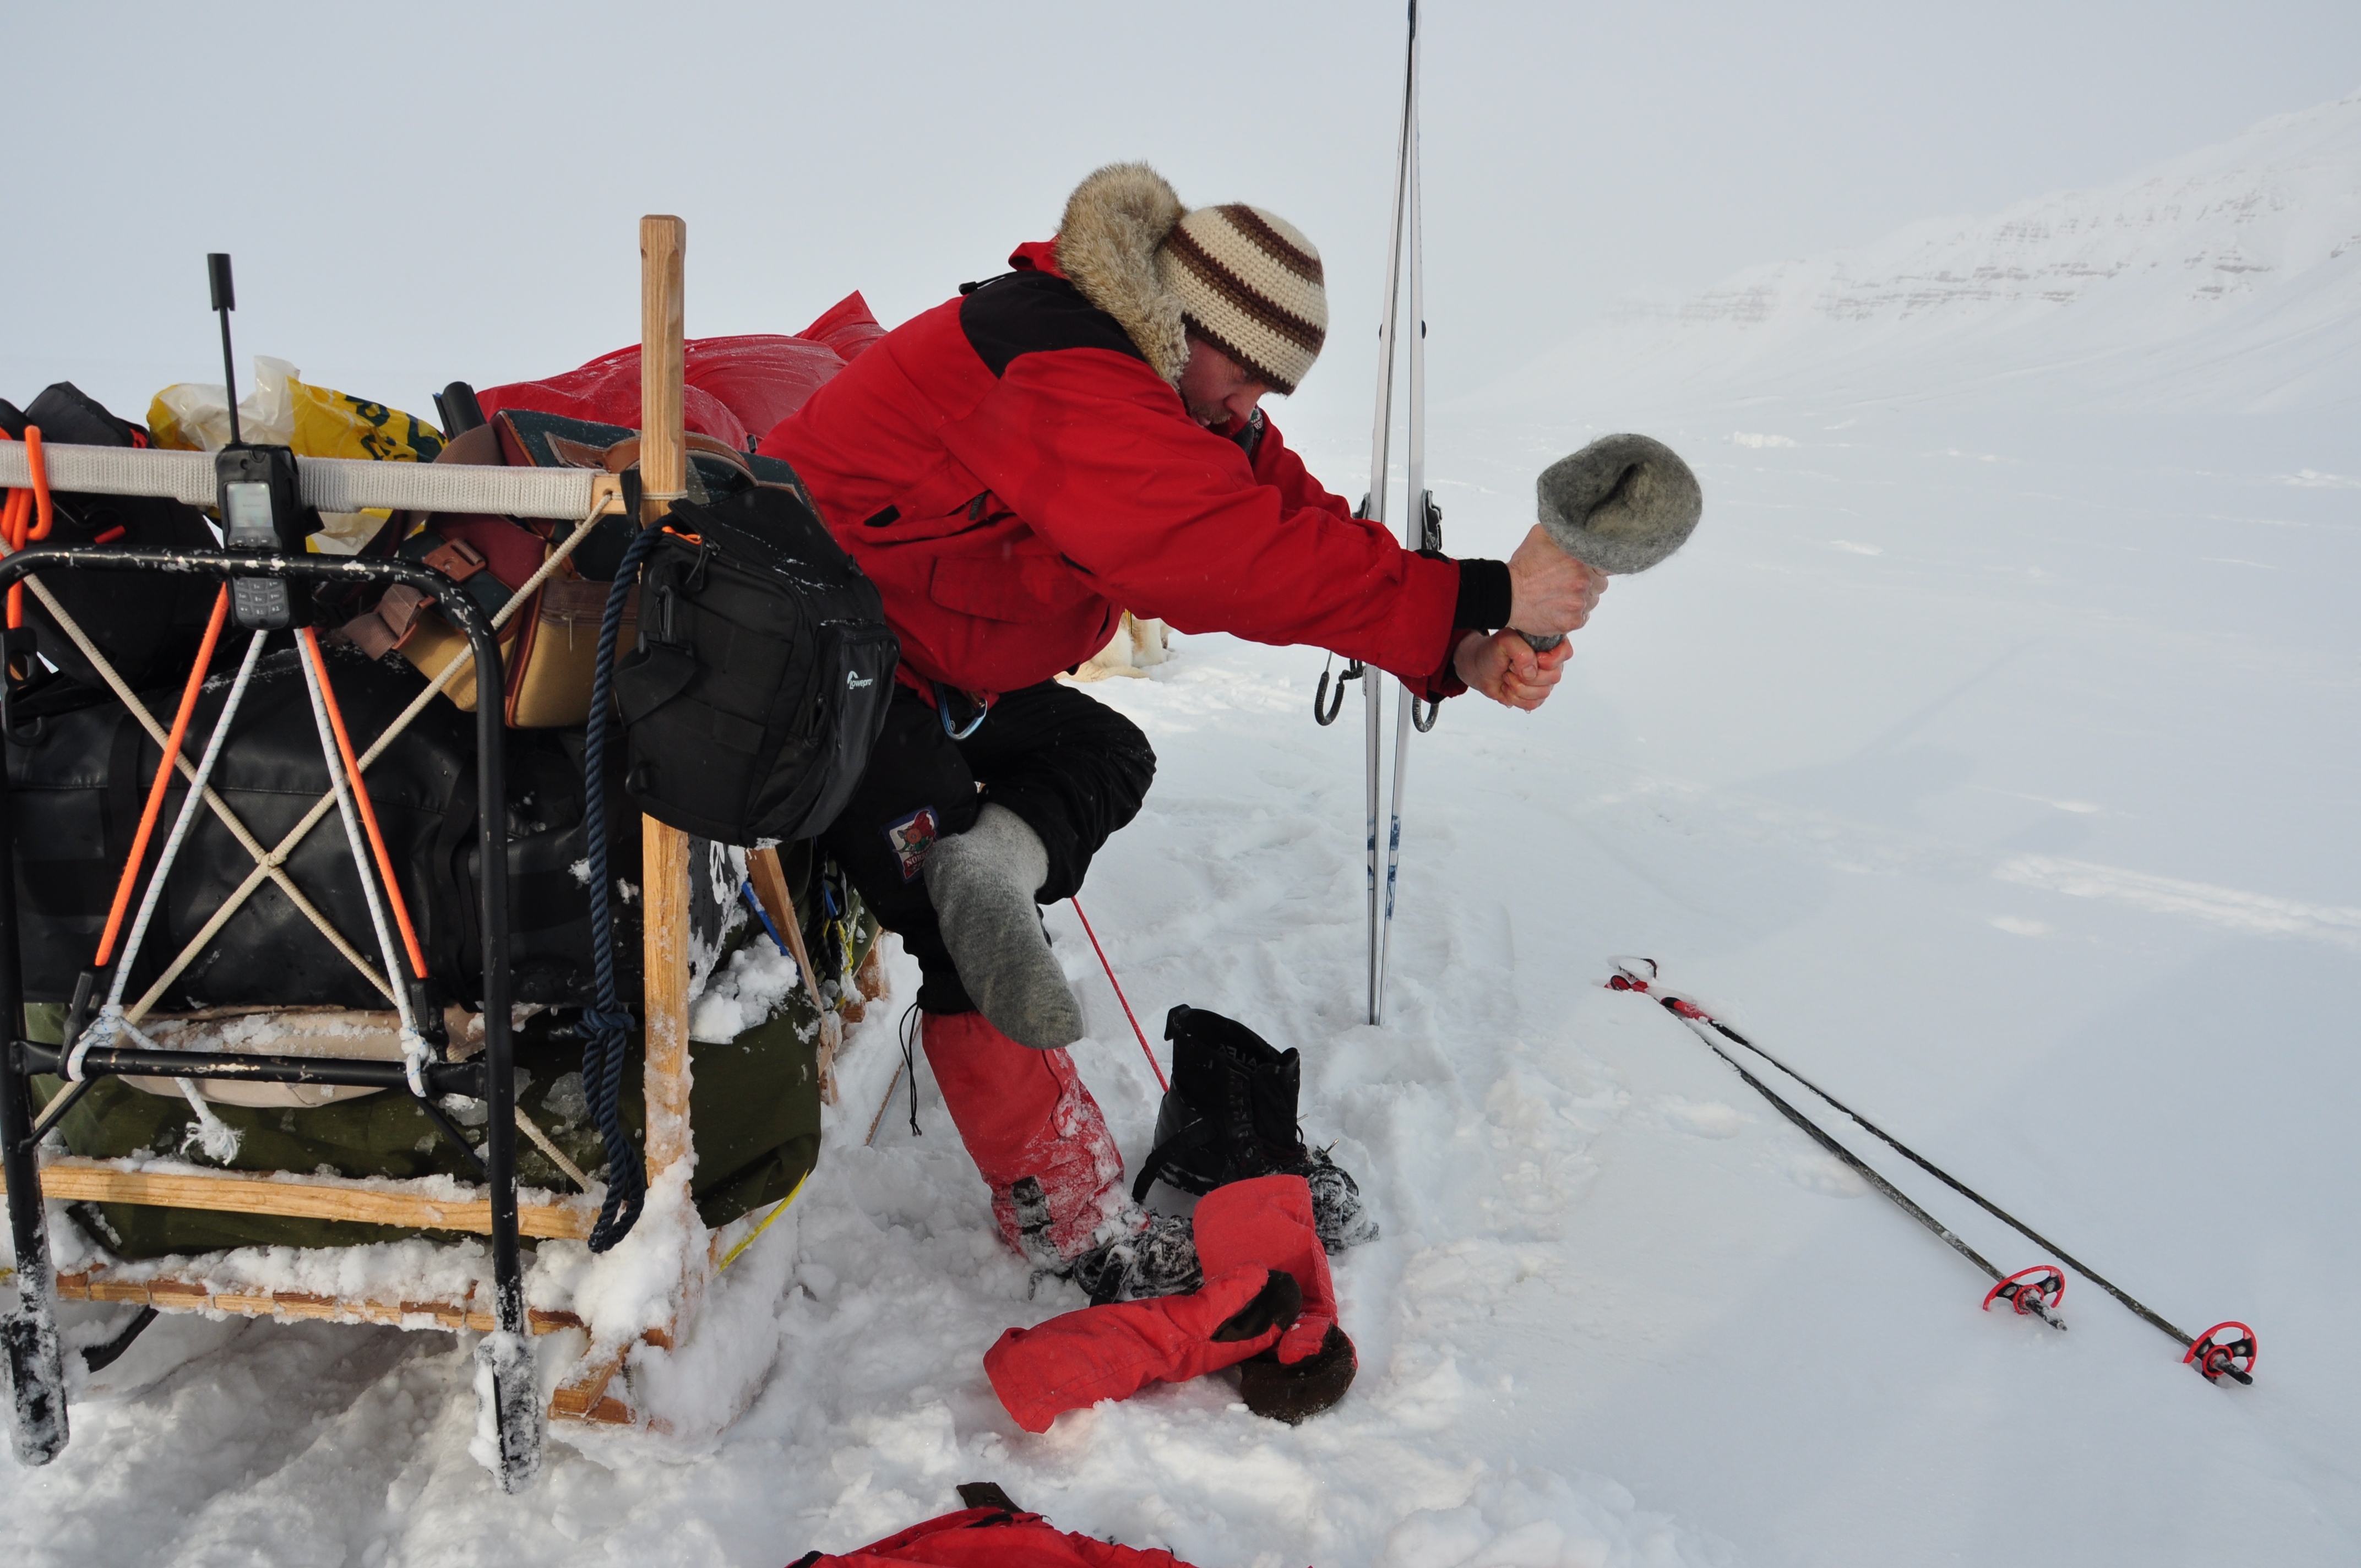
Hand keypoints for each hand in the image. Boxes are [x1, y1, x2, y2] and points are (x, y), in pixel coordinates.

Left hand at [1452, 629, 1571, 710]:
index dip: (1549, 660)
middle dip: (1527, 675)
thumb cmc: (1492, 652)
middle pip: (1554, 677)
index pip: (1565, 652)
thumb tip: (1531, 672)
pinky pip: (1533, 704)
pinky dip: (1515, 698)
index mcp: (1546, 644)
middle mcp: (1550, 663)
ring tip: (1508, 676)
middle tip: (1511, 667)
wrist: (1479, 669)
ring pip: (1543, 693)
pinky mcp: (1535, 696)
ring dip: (1518, 687)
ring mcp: (1544, 681)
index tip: (1533, 658)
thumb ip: (1520, 650)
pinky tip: (1508, 687)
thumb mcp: (1503, 641)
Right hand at [1506, 525, 1607, 636]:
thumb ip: (1563, 531)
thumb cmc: (1523, 566)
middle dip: (1589, 583)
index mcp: (1580, 559)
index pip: (1606, 564)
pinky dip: (1572, 614)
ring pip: (1591, 602)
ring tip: (1560, 596)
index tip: (1589, 569)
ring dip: (1581, 599)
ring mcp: (1579, 604)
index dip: (1597, 567)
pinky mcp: (1572, 622)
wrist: (1506, 594)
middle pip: (1600, 584)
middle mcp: (1583, 581)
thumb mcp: (1540, 535)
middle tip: (1569, 583)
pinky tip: (1558, 608)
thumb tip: (1576, 528)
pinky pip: (1582, 618)